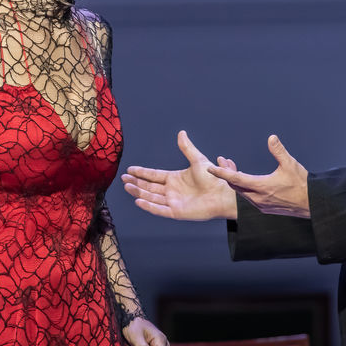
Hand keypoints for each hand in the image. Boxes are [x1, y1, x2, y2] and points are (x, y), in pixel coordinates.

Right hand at [121, 130, 238, 220]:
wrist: (223, 193)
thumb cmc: (213, 177)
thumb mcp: (197, 159)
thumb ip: (186, 147)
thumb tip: (181, 133)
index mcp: (175, 178)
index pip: (154, 175)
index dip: (142, 172)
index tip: (130, 169)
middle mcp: (172, 190)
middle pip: (149, 186)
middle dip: (136, 182)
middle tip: (123, 178)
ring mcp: (173, 202)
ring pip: (151, 197)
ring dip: (138, 192)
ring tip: (127, 186)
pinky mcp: (177, 212)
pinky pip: (159, 209)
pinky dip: (148, 206)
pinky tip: (138, 200)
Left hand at [207, 134, 310, 217]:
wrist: (312, 204)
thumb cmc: (302, 184)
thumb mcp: (290, 164)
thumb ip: (279, 151)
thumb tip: (271, 137)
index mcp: (261, 187)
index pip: (235, 179)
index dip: (222, 173)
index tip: (210, 168)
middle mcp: (258, 198)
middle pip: (235, 186)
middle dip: (226, 174)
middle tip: (220, 163)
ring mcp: (261, 205)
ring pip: (241, 193)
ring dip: (234, 182)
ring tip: (231, 169)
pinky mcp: (265, 208)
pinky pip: (248, 198)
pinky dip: (243, 189)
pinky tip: (245, 182)